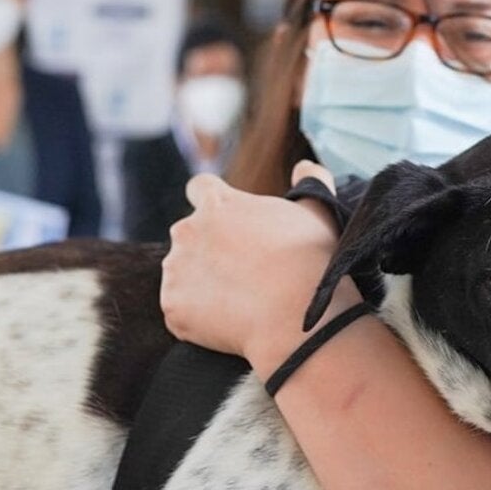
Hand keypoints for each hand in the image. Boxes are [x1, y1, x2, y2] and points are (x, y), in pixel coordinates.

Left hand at [161, 161, 361, 376]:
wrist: (296, 318)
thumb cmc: (310, 262)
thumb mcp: (318, 212)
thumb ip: (311, 180)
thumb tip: (305, 166)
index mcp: (217, 203)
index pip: (199, 188)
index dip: (211, 204)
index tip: (226, 222)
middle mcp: (187, 231)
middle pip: (189, 236)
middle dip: (208, 250)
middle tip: (242, 272)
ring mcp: (176, 270)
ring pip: (183, 274)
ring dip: (201, 283)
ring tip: (239, 300)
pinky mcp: (172, 307)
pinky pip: (181, 311)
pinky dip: (198, 318)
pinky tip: (229, 322)